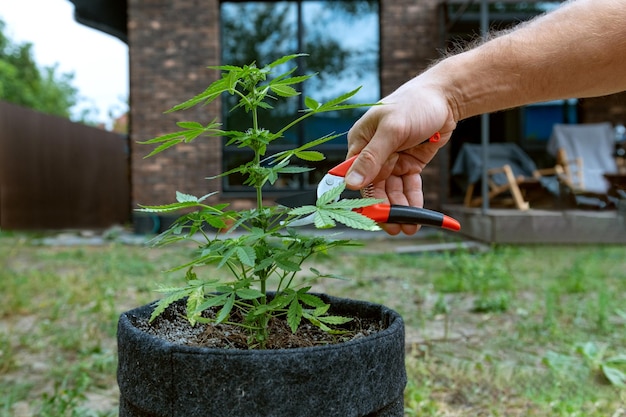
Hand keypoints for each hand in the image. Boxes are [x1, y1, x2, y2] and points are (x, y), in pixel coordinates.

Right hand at [345, 78, 455, 234]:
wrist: (446, 97)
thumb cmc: (414, 104)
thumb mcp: (392, 129)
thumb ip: (372, 157)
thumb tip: (350, 183)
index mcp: (361, 142)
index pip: (355, 177)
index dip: (363, 198)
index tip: (373, 218)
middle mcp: (373, 153)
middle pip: (375, 188)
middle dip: (385, 209)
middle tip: (396, 228)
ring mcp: (392, 160)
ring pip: (392, 191)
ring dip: (400, 209)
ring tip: (410, 227)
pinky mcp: (409, 164)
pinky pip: (408, 186)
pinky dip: (413, 200)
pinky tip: (418, 215)